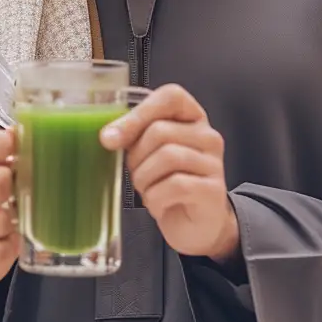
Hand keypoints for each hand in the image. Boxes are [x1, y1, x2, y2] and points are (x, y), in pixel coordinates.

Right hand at [0, 125, 19, 289]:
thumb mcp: (4, 170)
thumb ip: (21, 155)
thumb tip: (52, 143)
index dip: (0, 145)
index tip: (19, 151)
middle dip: (15, 194)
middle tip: (19, 197)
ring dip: (14, 226)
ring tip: (12, 223)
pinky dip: (8, 250)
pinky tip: (6, 242)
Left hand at [101, 84, 240, 263]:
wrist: (195, 225)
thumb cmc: (168, 185)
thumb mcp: (148, 154)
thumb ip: (134, 136)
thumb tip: (108, 135)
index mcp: (191, 119)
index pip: (170, 96)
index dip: (138, 114)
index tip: (112, 137)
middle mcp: (208, 136)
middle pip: (160, 131)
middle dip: (136, 157)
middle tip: (137, 174)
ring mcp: (213, 163)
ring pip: (168, 157)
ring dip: (145, 180)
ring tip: (148, 191)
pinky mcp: (213, 190)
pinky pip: (176, 185)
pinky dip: (157, 198)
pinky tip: (159, 205)